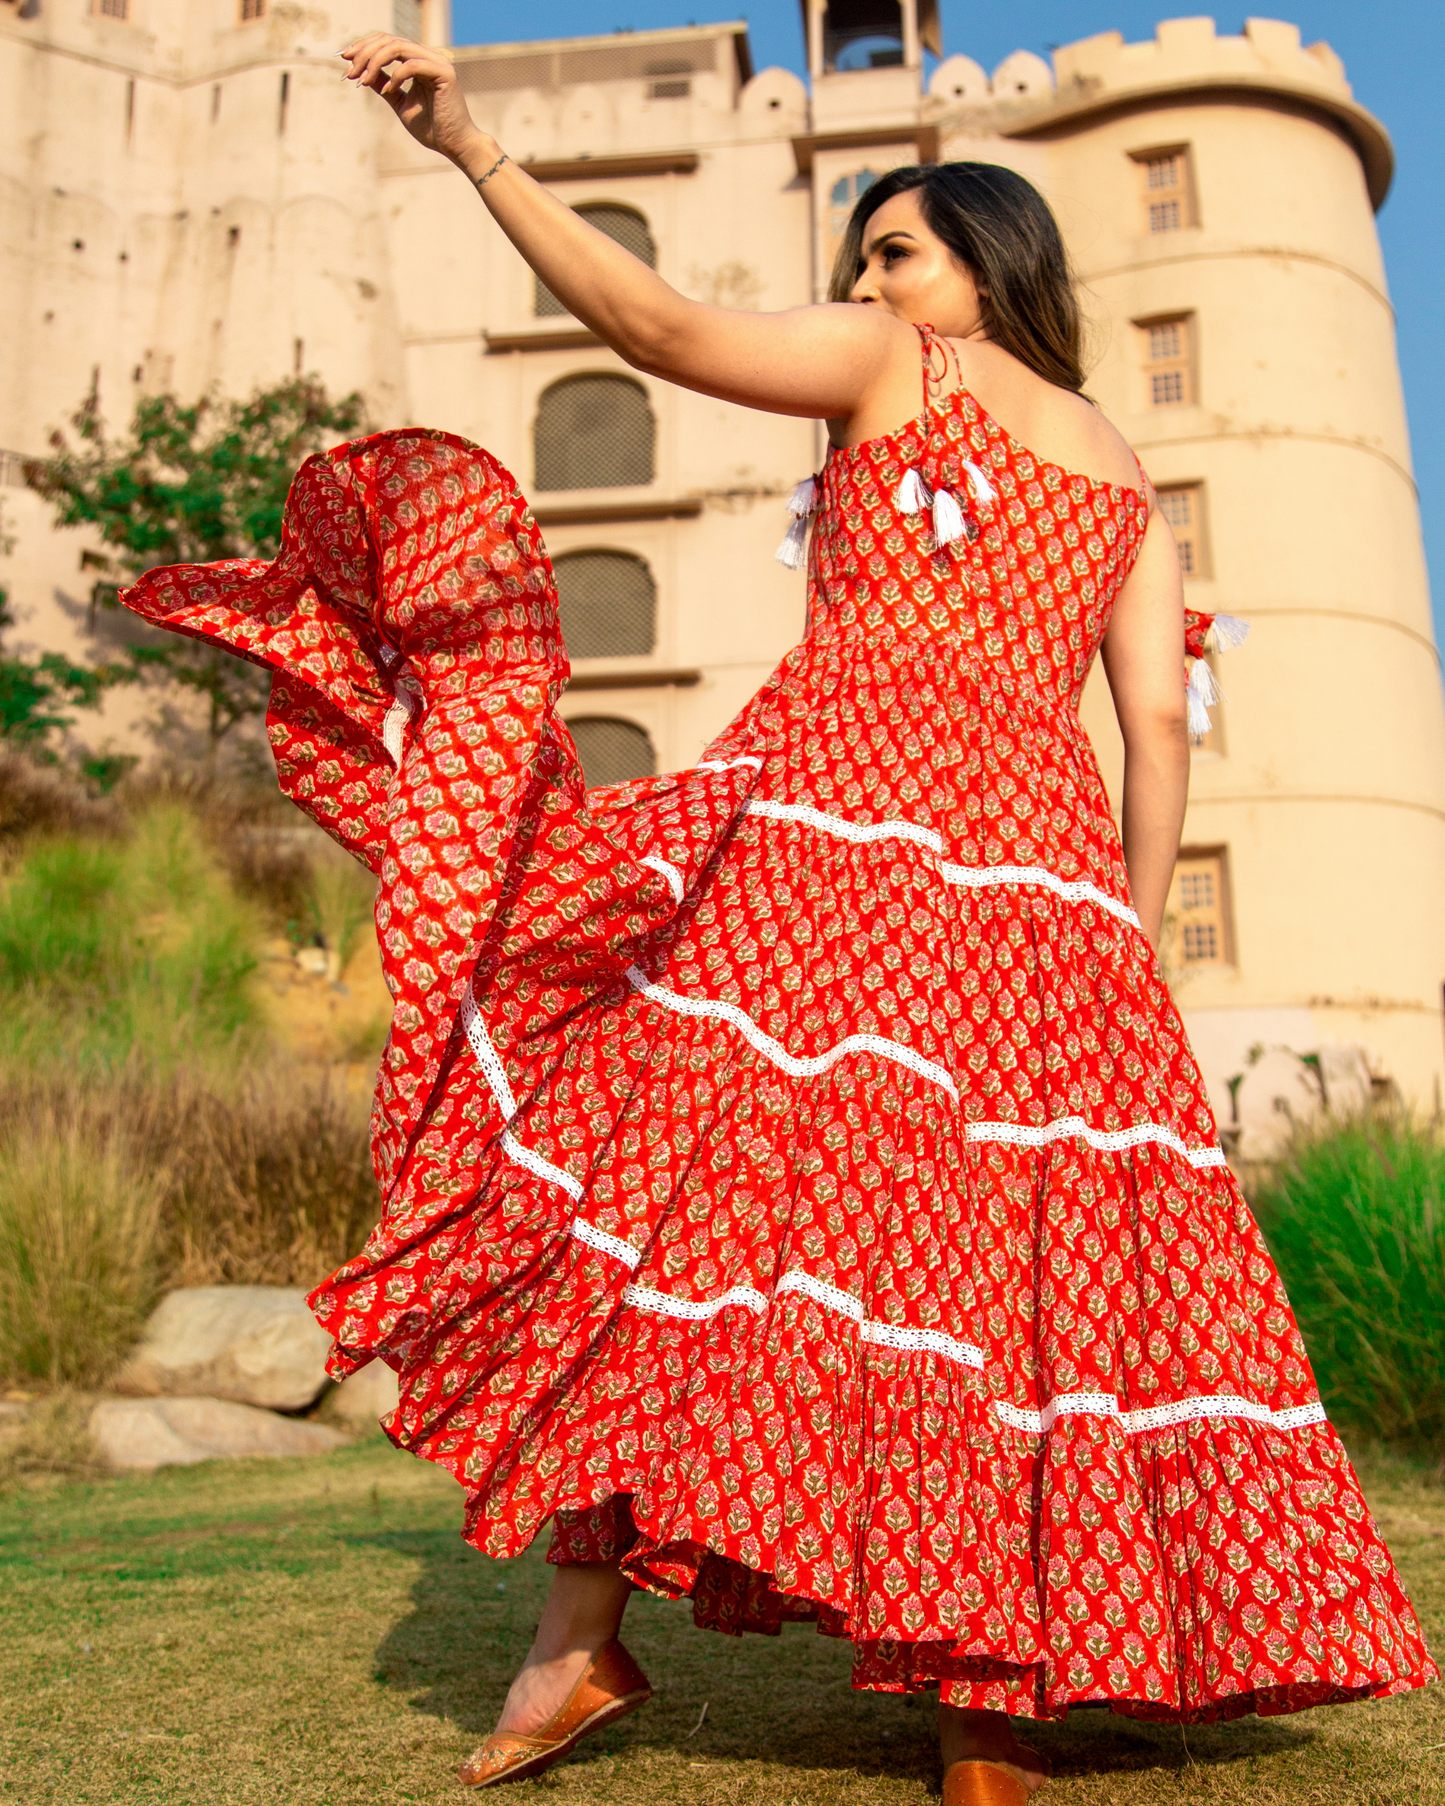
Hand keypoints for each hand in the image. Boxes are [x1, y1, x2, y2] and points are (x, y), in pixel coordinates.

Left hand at [340, 33, 487, 168]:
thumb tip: (363, 72)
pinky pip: (411, 65)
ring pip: (397, 47)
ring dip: (374, 62)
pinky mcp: (444, 73)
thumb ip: (384, 85)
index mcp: (419, 60)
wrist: (454, 145)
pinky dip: (395, 76)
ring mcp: (437, 62)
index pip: (387, 42)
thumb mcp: (400, 103)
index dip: (364, 47)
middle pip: (388, 40)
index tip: (344, 60)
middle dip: (364, 53)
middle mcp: (429, 56)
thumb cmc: (432, 128)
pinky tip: (388, 91)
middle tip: (348, 71)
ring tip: (362, 81)